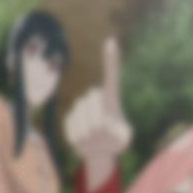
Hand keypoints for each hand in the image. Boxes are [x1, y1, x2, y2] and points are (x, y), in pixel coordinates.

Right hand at [63, 36, 131, 186]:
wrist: (98, 150)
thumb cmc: (115, 142)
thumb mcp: (124, 140)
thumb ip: (119, 135)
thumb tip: (103, 126)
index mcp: (110, 99)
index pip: (111, 77)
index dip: (111, 60)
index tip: (111, 41)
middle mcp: (95, 99)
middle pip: (98, 110)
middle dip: (103, 125)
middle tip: (105, 133)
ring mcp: (81, 108)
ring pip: (87, 124)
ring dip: (93, 137)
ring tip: (96, 138)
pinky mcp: (69, 121)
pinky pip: (73, 131)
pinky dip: (81, 142)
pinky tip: (85, 141)